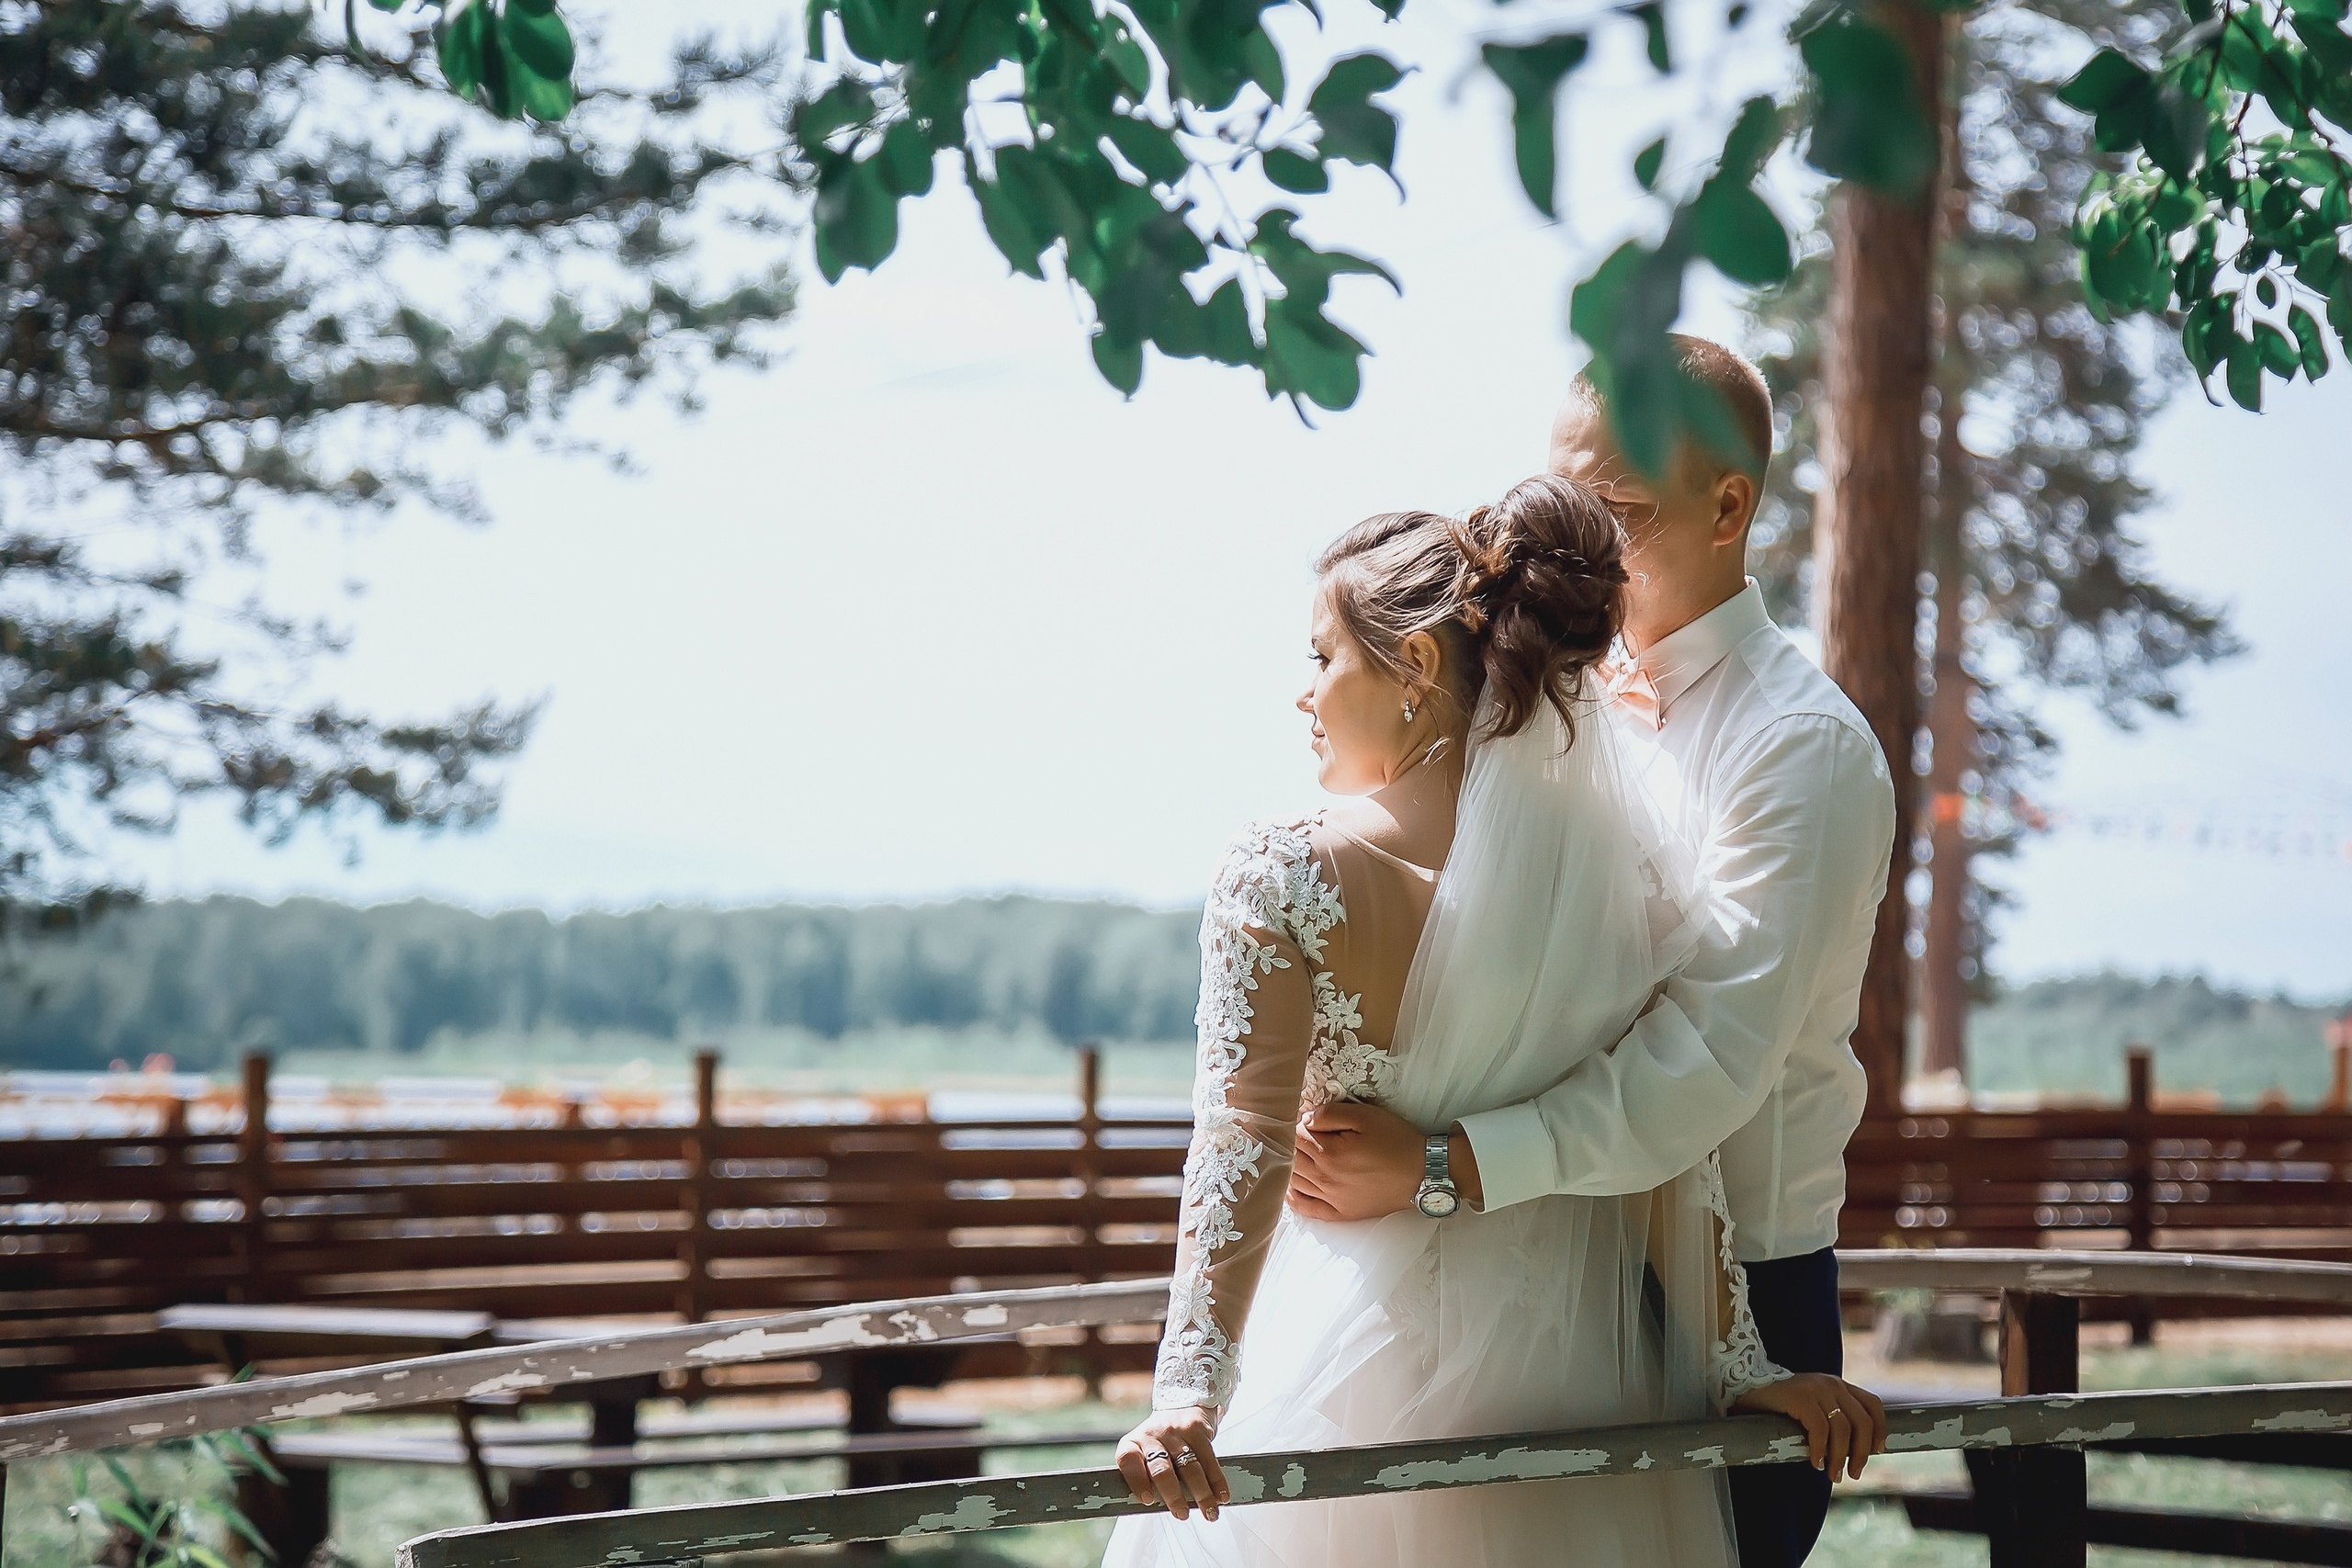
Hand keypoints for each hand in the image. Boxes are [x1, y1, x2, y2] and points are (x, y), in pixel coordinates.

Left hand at [1115, 1406, 1228, 1520]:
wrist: (1181, 1406)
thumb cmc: (1159, 1442)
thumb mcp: (1144, 1453)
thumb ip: (1146, 1478)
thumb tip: (1157, 1508)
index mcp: (1133, 1444)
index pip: (1129, 1461)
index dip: (1137, 1481)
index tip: (1148, 1500)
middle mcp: (1152, 1435)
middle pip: (1162, 1469)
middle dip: (1174, 1495)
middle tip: (1182, 1513)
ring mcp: (1175, 1432)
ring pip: (1189, 1467)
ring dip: (1201, 1494)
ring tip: (1208, 1512)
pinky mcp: (1197, 1430)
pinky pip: (1209, 1460)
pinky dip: (1217, 1481)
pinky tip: (1220, 1495)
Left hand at [1287, 1101, 1423, 1220]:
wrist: (1424, 1174)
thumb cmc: (1397, 1141)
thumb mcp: (1366, 1116)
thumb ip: (1330, 1114)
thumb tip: (1304, 1119)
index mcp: (1330, 1153)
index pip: (1296, 1136)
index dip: (1295, 1124)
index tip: (1302, 1117)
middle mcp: (1326, 1179)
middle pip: (1291, 1159)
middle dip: (1288, 1144)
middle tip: (1293, 1134)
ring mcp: (1332, 1199)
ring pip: (1294, 1182)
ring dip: (1288, 1166)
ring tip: (1290, 1154)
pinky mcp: (1341, 1213)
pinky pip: (1307, 1209)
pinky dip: (1293, 1198)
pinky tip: (1289, 1188)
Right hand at [1732, 1373, 1886, 1479]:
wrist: (1745, 1389)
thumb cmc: (1779, 1407)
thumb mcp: (1812, 1409)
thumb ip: (1831, 1421)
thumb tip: (1852, 1452)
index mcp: (1838, 1385)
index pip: (1872, 1405)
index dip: (1879, 1430)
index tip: (1876, 1452)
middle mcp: (1831, 1383)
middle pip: (1862, 1421)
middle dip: (1861, 1453)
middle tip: (1853, 1474)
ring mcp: (1816, 1388)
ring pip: (1843, 1428)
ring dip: (1840, 1457)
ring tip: (1832, 1474)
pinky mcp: (1800, 1396)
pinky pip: (1819, 1428)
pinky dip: (1820, 1450)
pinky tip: (1815, 1462)